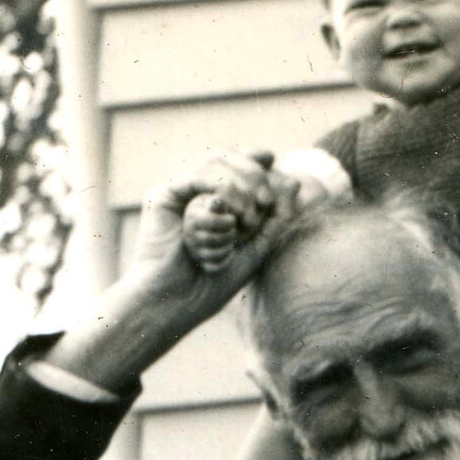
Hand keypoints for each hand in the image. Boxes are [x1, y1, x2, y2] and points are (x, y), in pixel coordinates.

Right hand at [134, 153, 297, 308]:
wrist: (178, 301)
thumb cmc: (214, 282)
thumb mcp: (257, 248)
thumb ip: (276, 218)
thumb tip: (296, 182)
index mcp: (217, 202)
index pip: (237, 165)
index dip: (254, 158)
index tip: (270, 159)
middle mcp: (197, 193)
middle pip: (227, 158)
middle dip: (253, 175)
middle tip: (266, 201)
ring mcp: (180, 193)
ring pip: (214, 165)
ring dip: (238, 193)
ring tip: (246, 223)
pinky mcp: (163, 196)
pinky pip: (196, 179)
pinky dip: (217, 198)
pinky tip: (226, 218)